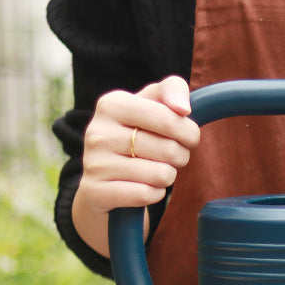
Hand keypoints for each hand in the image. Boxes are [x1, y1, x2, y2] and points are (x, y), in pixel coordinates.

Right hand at [73, 76, 200, 256]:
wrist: (104, 176)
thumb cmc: (138, 134)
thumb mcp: (152, 103)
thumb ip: (172, 90)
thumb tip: (183, 108)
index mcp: (112, 104)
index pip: (170, 118)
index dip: (190, 132)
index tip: (188, 136)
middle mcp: (97, 131)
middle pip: (169, 149)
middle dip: (180, 156)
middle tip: (170, 156)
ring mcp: (94, 163)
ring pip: (161, 175)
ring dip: (167, 176)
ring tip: (154, 170)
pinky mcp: (95, 192)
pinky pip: (147, 195)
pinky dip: (154, 194)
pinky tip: (143, 186)